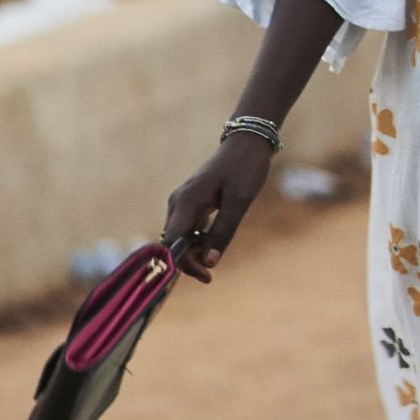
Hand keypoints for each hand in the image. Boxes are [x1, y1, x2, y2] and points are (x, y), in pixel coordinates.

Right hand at [163, 131, 275, 282]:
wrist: (247, 143)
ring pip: (181, 236)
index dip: (183, 263)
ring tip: (213, 262)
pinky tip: (212, 246)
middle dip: (189, 261)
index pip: (172, 243)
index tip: (205, 275)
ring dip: (193, 252)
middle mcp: (178, 203)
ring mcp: (184, 203)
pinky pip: (189, 228)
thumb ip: (223, 231)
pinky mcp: (192, 203)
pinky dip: (198, 240)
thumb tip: (210, 262)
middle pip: (174, 242)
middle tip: (211, 276)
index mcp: (185, 202)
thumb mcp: (239, 202)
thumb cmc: (244, 168)